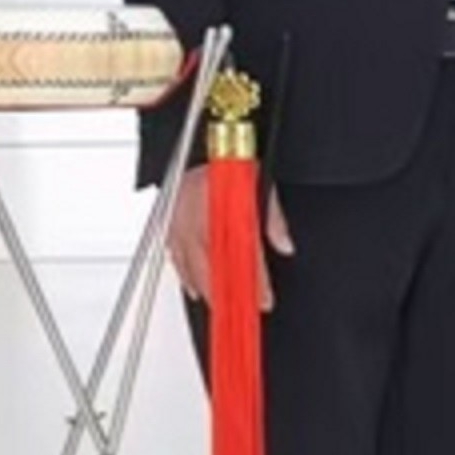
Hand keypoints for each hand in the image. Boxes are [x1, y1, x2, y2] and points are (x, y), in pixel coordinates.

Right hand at [167, 165, 295, 311]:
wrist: (202, 141)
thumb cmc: (230, 158)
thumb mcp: (260, 180)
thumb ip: (273, 217)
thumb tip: (285, 245)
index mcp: (219, 208)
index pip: (240, 255)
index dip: (255, 280)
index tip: (265, 299)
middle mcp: (194, 218)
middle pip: (212, 268)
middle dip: (230, 294)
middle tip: (244, 312)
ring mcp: (177, 222)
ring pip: (191, 267)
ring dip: (208, 290)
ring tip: (222, 308)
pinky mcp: (168, 222)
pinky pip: (174, 257)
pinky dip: (186, 276)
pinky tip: (194, 289)